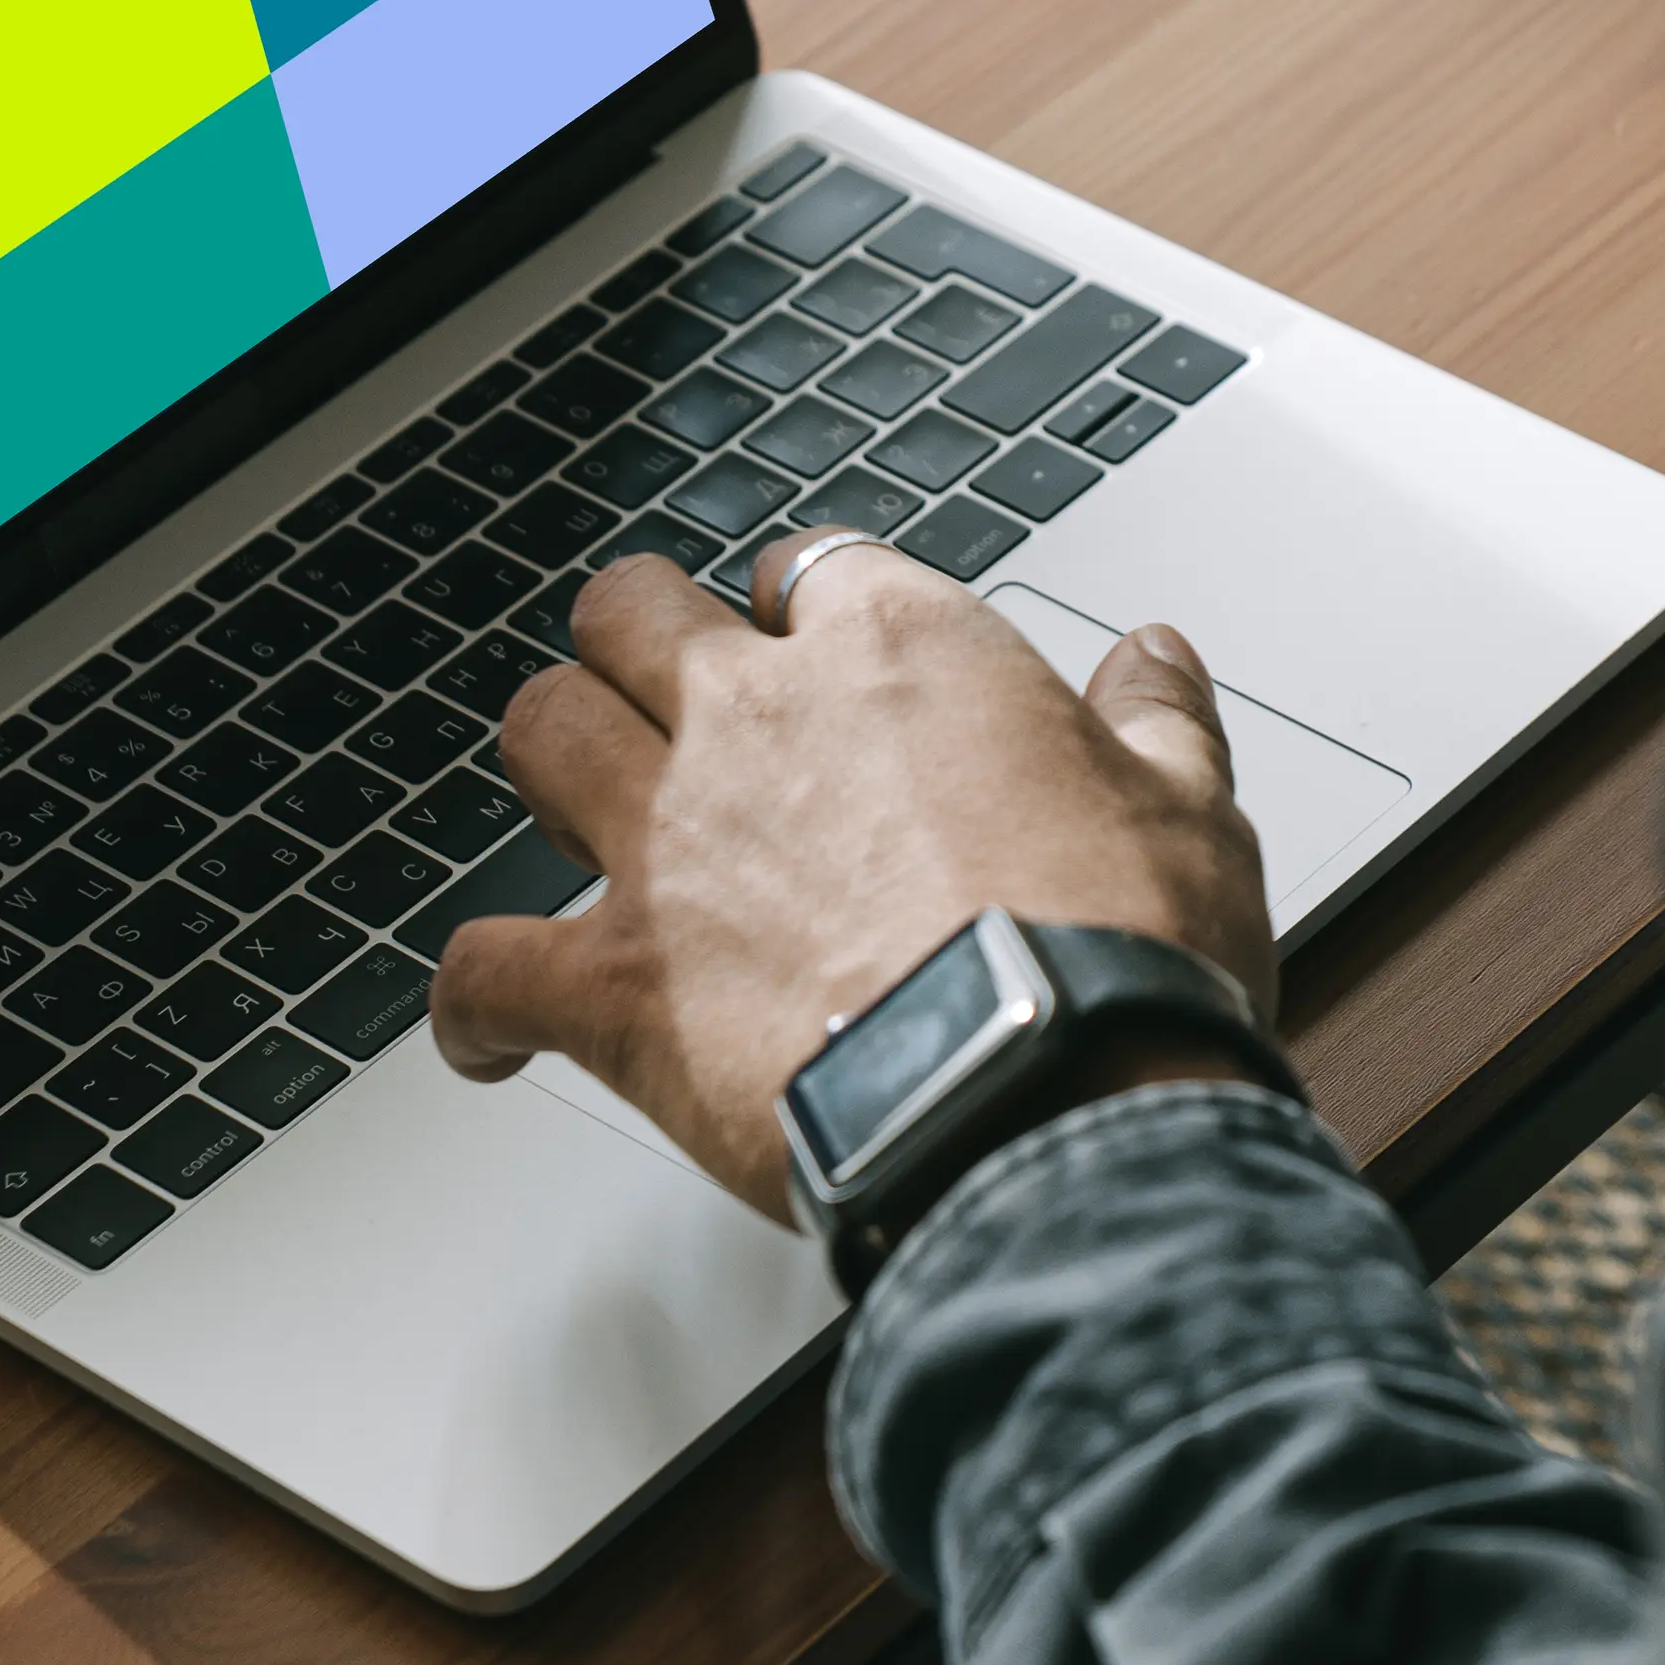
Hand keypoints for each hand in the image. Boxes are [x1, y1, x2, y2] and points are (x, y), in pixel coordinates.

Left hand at [429, 537, 1276, 1216]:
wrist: (1041, 1098)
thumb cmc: (1117, 956)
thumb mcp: (1189, 810)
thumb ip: (1157, 720)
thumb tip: (1154, 659)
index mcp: (898, 653)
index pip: (814, 567)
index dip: (809, 604)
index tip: (820, 642)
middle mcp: (758, 721)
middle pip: (633, 610)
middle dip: (640, 638)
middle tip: (664, 684)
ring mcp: (670, 843)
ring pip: (538, 729)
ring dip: (551, 755)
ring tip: (573, 795)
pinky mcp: (616, 979)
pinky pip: (484, 967)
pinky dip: (475, 1002)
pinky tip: (489, 1028)